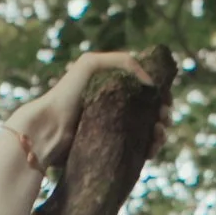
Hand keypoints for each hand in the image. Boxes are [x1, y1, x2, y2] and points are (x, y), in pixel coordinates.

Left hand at [18, 49, 164, 167]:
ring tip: (158, 133)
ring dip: (161, 134)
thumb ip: (123, 62)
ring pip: (148, 134)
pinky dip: (151, 150)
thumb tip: (150, 83)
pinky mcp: (112, 152)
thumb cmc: (67, 93)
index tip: (166, 99)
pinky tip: (152, 148)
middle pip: (151, 113)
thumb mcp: (91, 64)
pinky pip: (138, 152)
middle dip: (164, 115)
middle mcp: (117, 111)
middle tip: (163, 118)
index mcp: (115, 89)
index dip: (160, 95)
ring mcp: (115, 132)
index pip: (146, 92)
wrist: (49, 127)